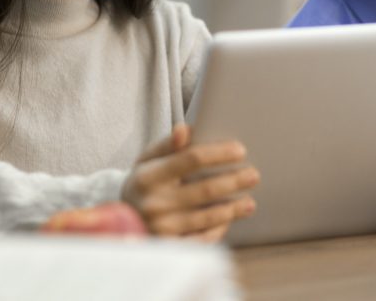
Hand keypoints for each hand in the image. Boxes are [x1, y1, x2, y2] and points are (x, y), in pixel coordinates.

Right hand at [121, 124, 258, 241]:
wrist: (123, 218)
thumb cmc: (144, 182)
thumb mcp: (148, 159)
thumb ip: (168, 144)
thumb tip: (185, 130)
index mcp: (148, 176)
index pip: (190, 159)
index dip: (218, 153)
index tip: (240, 149)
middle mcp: (154, 203)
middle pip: (205, 189)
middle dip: (233, 181)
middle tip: (253, 175)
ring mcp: (162, 228)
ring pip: (208, 216)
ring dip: (233, 209)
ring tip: (249, 201)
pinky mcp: (170, 246)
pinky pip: (203, 239)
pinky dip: (219, 228)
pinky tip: (229, 219)